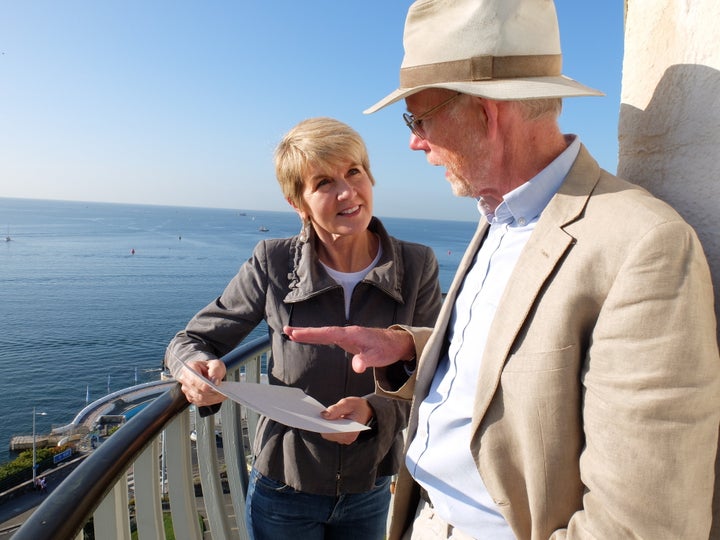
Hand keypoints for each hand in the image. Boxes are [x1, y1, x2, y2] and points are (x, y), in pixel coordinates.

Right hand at [176, 359, 226, 406]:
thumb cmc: (211, 368)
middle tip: (223, 392)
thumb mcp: (216, 364)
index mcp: (190, 368)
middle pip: (197, 390)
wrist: (210, 373)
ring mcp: (187, 389)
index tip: (213, 386)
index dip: (203, 385)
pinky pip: (200, 402)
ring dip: (212, 398)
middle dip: (210, 392)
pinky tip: (218, 397)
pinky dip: (210, 401)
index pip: (194, 379)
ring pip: (199, 398)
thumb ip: (216, 370)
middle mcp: (185, 379)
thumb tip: (214, 380)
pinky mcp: (190, 397)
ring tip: (222, 395)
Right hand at [283, 325, 413, 372]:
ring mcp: (346, 335)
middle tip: (287, 330)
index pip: (328, 333)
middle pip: (322, 331)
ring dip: (308, 333)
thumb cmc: (386, 349)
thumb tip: (356, 367)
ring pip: (324, 333)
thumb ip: (366, 361)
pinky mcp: (347, 339)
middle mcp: (347, 332)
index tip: (297, 333)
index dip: (312, 334)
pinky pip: (328, 337)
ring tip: (291, 333)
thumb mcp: (378, 357)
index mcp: (352, 334)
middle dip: (305, 331)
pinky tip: (309, 338)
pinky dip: (317, 337)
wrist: (395, 343)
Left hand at [320, 397, 372, 444]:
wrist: (365, 410)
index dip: (324, 425)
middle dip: (324, 424)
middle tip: (320, 414)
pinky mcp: (341, 437)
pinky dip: (328, 426)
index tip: (319, 418)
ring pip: (328, 434)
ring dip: (326, 425)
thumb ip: (335, 409)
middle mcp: (348, 438)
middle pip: (328, 434)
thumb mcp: (347, 403)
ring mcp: (344, 439)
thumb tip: (323, 415)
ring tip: (325, 415)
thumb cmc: (357, 406)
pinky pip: (330, 434)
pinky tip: (328, 419)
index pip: (332, 432)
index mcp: (351, 431)